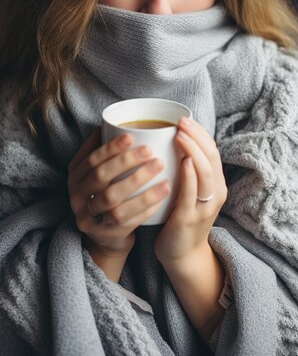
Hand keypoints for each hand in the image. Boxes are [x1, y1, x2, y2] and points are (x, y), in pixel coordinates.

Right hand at [68, 127, 170, 253]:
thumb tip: (117, 120)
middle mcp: (77, 197)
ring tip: (161, 170)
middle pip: (101, 177)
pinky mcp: (105, 234)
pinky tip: (162, 194)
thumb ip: (104, 149)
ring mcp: (90, 217)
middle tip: (151, 152)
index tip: (131, 136)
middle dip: (126, 162)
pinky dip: (146, 206)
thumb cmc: (107, 192)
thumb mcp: (99, 171)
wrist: (106, 234)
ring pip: (113, 200)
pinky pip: (127, 219)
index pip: (91, 159)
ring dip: (138, 183)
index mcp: (76, 176)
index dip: (111, 148)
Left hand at [154, 117, 227, 263]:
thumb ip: (187, 170)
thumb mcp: (189, 190)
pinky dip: (189, 175)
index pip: (213, 151)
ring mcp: (205, 206)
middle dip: (197, 136)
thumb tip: (171, 140)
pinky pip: (192, 193)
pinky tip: (182, 161)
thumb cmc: (179, 218)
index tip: (184, 118)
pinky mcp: (190, 218)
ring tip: (179, 135)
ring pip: (206, 171)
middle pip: (211, 157)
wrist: (181, 254)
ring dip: (193, 150)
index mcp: (216, 184)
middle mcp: (216, 193)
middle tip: (181, 122)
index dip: (201, 133)